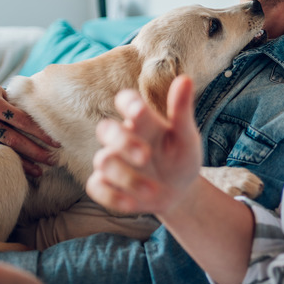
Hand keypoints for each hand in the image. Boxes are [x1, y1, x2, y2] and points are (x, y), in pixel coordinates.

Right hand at [0, 74, 59, 176]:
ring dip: (22, 162)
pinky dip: (6, 161)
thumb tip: (49, 116)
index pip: (21, 120)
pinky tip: (20, 169)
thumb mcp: (3, 89)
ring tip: (39, 171)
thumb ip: (19, 102)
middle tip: (53, 160)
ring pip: (1, 149)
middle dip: (35, 151)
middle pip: (12, 138)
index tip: (57, 142)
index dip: (40, 132)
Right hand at [86, 76, 202, 215]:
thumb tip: (185, 78)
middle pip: (106, 129)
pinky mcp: (106, 184)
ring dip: (127, 177)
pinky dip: (112, 196)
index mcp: (143, 120)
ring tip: (154, 191)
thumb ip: (182, 110)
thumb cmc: (181, 157)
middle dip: (123, 142)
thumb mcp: (186, 136)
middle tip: (146, 156)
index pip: (126, 101)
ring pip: (104, 161)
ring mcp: (112, 160)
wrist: (180, 192)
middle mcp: (123, 137)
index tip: (139, 111)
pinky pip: (96, 186)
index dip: (128, 103)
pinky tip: (133, 204)